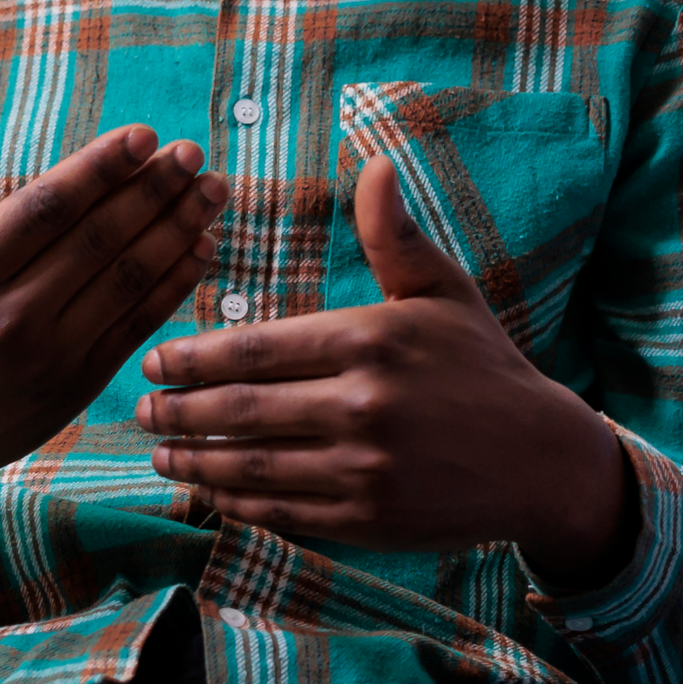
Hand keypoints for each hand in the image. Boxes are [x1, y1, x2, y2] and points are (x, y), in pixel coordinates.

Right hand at [0, 124, 227, 519]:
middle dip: (154, 191)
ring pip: (128, 280)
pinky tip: (201, 248)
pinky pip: (137, 325)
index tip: (145, 136)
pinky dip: (174, 285)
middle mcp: (11, 314)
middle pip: (99, 239)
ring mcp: (51, 353)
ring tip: (212, 190)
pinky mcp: (78, 385)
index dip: (100, 169)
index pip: (46, 209)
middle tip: (194, 153)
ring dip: (178, 230)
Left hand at [136, 160, 635, 586]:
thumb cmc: (483, 365)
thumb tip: (375, 163)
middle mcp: (363, 406)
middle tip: (141, 407)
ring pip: (253, 466)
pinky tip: (209, 494)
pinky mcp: (369, 521)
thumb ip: (395, 234)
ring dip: (194, 461)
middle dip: (179, 409)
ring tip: (159, 452)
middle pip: (241, 410)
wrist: (541, 459)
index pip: (256, 349)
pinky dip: (237, 505)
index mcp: (370, 340)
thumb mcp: (444, 290)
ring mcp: (365, 469)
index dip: (194, 356)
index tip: (156, 356)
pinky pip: (284, 513)